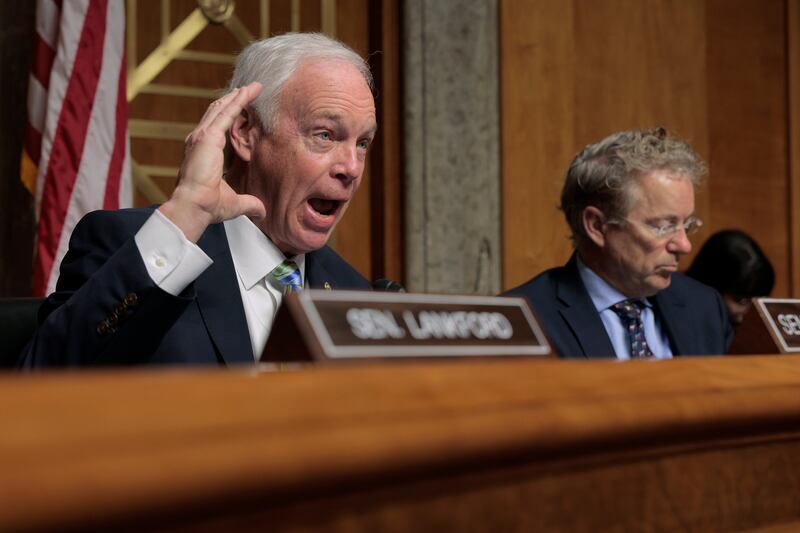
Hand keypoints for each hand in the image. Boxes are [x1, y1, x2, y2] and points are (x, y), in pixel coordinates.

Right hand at [159, 82, 266, 241]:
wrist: (193, 205)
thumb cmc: (207, 206)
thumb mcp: (233, 203)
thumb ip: (248, 203)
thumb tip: (262, 211)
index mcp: (202, 152)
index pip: (216, 127)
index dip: (228, 115)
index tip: (240, 106)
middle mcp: (199, 140)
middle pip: (218, 112)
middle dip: (233, 100)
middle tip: (247, 89)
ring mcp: (202, 136)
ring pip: (222, 109)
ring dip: (238, 96)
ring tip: (252, 87)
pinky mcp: (208, 136)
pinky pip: (226, 113)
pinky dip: (238, 100)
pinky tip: (249, 91)